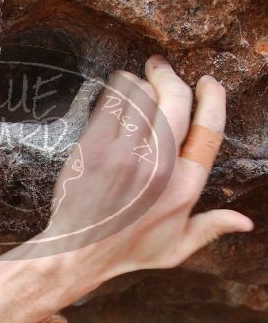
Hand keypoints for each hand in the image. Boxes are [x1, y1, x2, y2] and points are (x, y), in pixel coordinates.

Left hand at [17, 55, 253, 285]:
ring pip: (144, 95)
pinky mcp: (96, 149)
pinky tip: (119, 89)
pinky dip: (119, 89)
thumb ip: (210, 228)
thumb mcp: (174, 248)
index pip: (210, 128)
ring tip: (139, 83)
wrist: (78, 254)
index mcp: (185, 187)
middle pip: (177, 100)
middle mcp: (160, 168)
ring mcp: (126, 156)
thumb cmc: (126, 252)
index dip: (212, 98)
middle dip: (172, 77)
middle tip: (162, 69)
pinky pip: (114, 102)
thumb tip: (245, 222)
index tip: (206, 84)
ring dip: (143, 83)